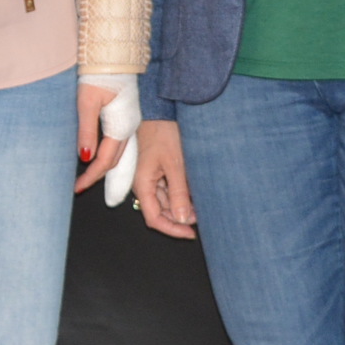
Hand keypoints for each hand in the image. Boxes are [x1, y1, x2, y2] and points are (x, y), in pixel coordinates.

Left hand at [76, 83, 124, 194]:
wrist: (114, 56)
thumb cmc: (99, 75)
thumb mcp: (87, 102)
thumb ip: (87, 131)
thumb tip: (85, 157)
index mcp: (121, 126)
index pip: (105, 160)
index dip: (91, 176)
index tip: (77, 187)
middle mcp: (129, 127)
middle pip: (114, 160)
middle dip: (97, 175)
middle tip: (79, 186)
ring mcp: (130, 122)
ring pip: (119, 153)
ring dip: (103, 166)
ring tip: (87, 176)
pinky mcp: (127, 116)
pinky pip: (120, 143)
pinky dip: (109, 155)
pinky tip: (99, 156)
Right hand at [133, 120, 196, 237]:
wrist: (159, 110)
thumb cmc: (163, 132)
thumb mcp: (175, 165)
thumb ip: (178, 193)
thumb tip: (181, 218)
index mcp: (142, 184)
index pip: (154, 218)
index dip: (172, 229)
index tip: (191, 234)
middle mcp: (143, 184)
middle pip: (160, 212)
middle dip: (180, 218)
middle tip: (202, 216)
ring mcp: (151, 178)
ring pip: (167, 201)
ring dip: (183, 206)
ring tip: (202, 203)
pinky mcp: (158, 171)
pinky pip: (169, 189)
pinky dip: (182, 194)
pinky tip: (195, 191)